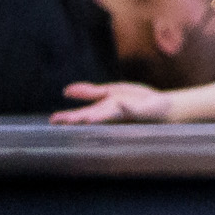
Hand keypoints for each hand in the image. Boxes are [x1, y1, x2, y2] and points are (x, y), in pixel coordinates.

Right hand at [53, 81, 174, 125]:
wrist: (162, 105)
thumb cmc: (135, 100)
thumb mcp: (110, 92)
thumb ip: (89, 92)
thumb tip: (66, 90)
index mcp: (103, 109)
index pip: (82, 114)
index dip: (68, 117)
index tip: (52, 121)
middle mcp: (112, 113)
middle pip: (92, 117)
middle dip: (79, 120)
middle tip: (63, 124)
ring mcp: (125, 113)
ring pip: (109, 115)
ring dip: (99, 116)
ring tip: (87, 119)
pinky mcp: (140, 111)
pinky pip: (133, 108)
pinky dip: (126, 107)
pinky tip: (120, 104)